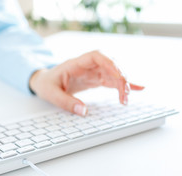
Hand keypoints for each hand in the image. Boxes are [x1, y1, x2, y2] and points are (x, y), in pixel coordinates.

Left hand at [29, 51, 143, 115]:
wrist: (43, 83)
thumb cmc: (46, 85)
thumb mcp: (51, 95)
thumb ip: (66, 102)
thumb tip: (83, 112)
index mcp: (75, 64)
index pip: (96, 56)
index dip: (109, 63)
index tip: (118, 75)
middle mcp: (86, 66)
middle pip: (109, 65)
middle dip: (120, 77)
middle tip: (124, 95)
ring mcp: (92, 72)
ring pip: (113, 73)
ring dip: (122, 84)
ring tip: (126, 99)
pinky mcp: (95, 80)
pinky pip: (112, 80)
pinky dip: (123, 85)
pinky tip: (138, 88)